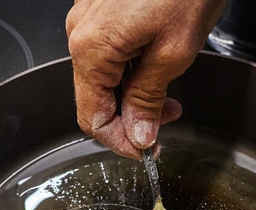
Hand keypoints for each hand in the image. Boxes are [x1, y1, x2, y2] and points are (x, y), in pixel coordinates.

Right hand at [65, 0, 226, 157]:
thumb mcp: (174, 52)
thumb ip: (149, 100)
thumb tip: (139, 136)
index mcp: (91, 49)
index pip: (93, 119)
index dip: (122, 142)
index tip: (150, 150)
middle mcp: (81, 34)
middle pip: (96, 99)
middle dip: (131, 118)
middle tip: (169, 120)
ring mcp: (88, 18)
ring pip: (104, 77)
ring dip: (134, 93)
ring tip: (170, 91)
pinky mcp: (101, 8)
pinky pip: (109, 52)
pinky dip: (132, 68)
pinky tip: (159, 62)